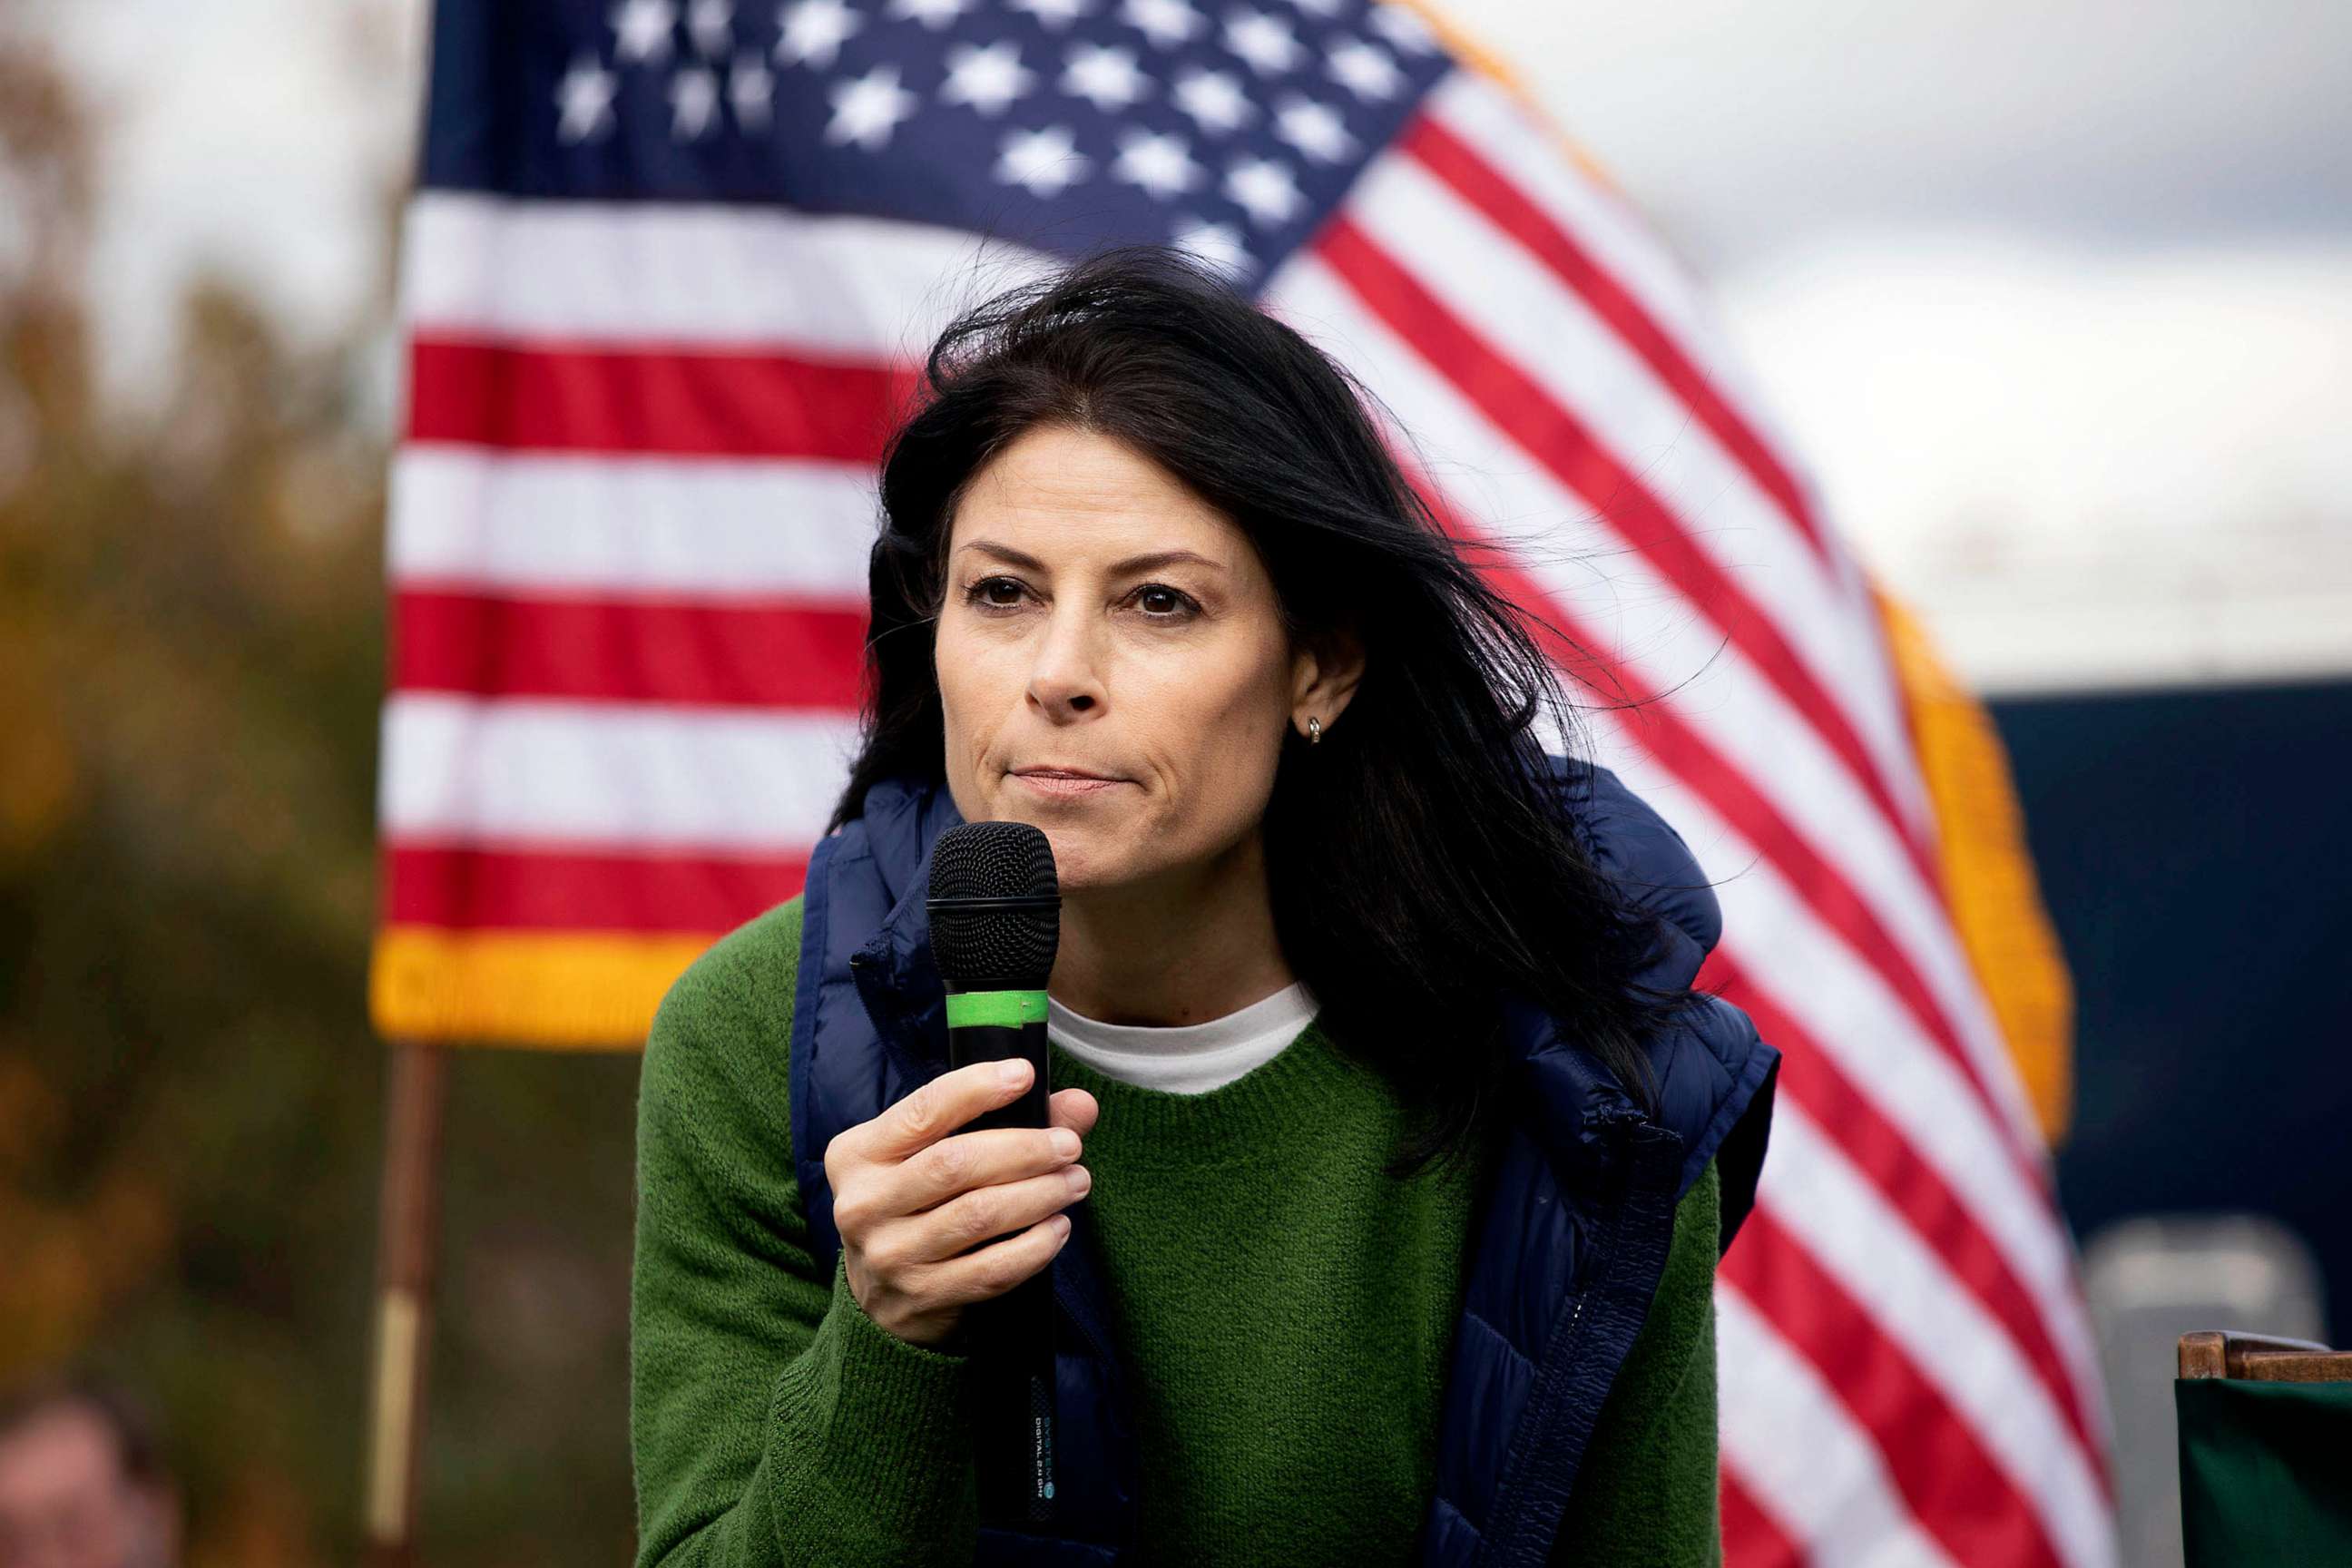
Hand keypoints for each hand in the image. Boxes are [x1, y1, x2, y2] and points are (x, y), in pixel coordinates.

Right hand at [823, 1058, 1099, 1348]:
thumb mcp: (933, 1152)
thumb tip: (1081, 1104)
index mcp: (858, 1154)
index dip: (977, 1089)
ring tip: (1075, 1182)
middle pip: (957, 1163)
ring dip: (1039, 1195)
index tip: (1024, 1074)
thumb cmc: (914, 1203)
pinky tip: (1058, 1228)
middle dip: (1025, 1149)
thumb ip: (1004, 1121)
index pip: (923, 1111)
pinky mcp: (919, 1298)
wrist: (875, 1292)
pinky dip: (1034, 1247)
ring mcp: (889, 1256)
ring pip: (978, 1215)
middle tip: (1069, 1145)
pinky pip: (991, 1270)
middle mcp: (864, 1204)